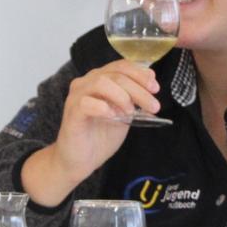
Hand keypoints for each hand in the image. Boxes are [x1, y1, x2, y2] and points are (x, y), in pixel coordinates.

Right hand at [22, 60, 158, 206]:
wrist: (81, 160)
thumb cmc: (100, 136)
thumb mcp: (124, 115)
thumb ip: (134, 100)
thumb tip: (152, 87)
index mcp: (100, 79)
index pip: (121, 66)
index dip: (140, 74)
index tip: (155, 88)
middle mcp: (86, 83)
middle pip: (116, 74)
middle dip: (139, 89)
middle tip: (154, 106)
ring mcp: (77, 96)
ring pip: (101, 82)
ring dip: (122, 96)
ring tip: (131, 113)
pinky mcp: (72, 112)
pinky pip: (86, 103)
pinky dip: (103, 108)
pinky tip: (113, 116)